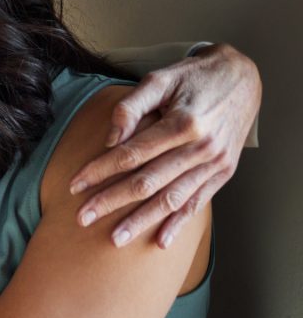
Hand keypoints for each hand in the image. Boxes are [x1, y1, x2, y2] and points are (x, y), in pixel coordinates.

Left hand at [69, 43, 260, 247]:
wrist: (242, 77)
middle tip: (82, 218)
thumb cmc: (193, 77)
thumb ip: (131, 107)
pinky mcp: (224, 173)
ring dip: (141, 220)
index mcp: (183, 123)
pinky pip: (198, 203)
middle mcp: (201, 148)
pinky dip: (179, 223)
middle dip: (111, 202)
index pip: (131, 155)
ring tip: (115, 239)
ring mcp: (215, 164)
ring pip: (171, 199)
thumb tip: (109, 140)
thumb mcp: (159, 79)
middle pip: (147, 182)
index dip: (100, 171)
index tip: (75, 185)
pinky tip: (160, 241)